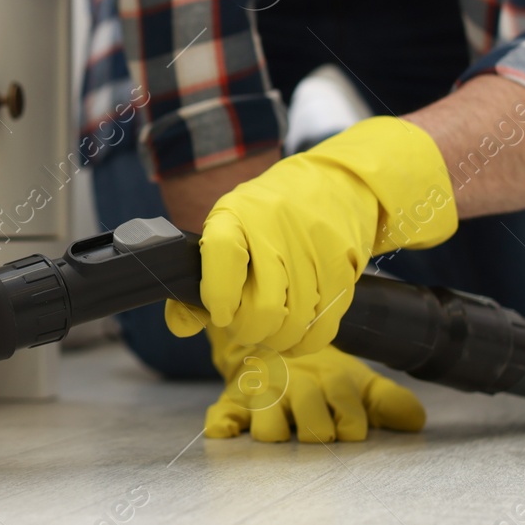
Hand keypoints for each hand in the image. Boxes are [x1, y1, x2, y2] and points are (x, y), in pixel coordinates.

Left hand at [165, 117, 457, 354]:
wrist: (335, 184)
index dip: (218, 295)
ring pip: (295, 323)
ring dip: (278, 339)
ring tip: (271, 330)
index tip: (220, 314)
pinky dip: (306, 340)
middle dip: (249, 330)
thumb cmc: (270, 215)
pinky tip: (297, 333)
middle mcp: (276, 228)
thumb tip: (181, 327)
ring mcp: (314, 248)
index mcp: (237, 214)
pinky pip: (323, 325)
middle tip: (245, 327)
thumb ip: (203, 277)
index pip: (222, 253)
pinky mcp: (343, 267)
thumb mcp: (230, 227)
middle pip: (263, 307)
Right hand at [204, 330, 425, 441]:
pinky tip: (227, 433)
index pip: (349, 413)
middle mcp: (296, 384)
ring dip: (276, 434)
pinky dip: (223, 426)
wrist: (270, 345)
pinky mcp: (231, 403)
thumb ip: (387, 401)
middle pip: (312, 424)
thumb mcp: (358, 383)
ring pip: (268, 425)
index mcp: (330, 379)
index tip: (350, 431)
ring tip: (283, 438)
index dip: (352, 427)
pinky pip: (221, 417)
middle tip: (318, 435)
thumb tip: (416, 422)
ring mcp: (262, 394)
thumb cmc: (321, 378)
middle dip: (319, 435)